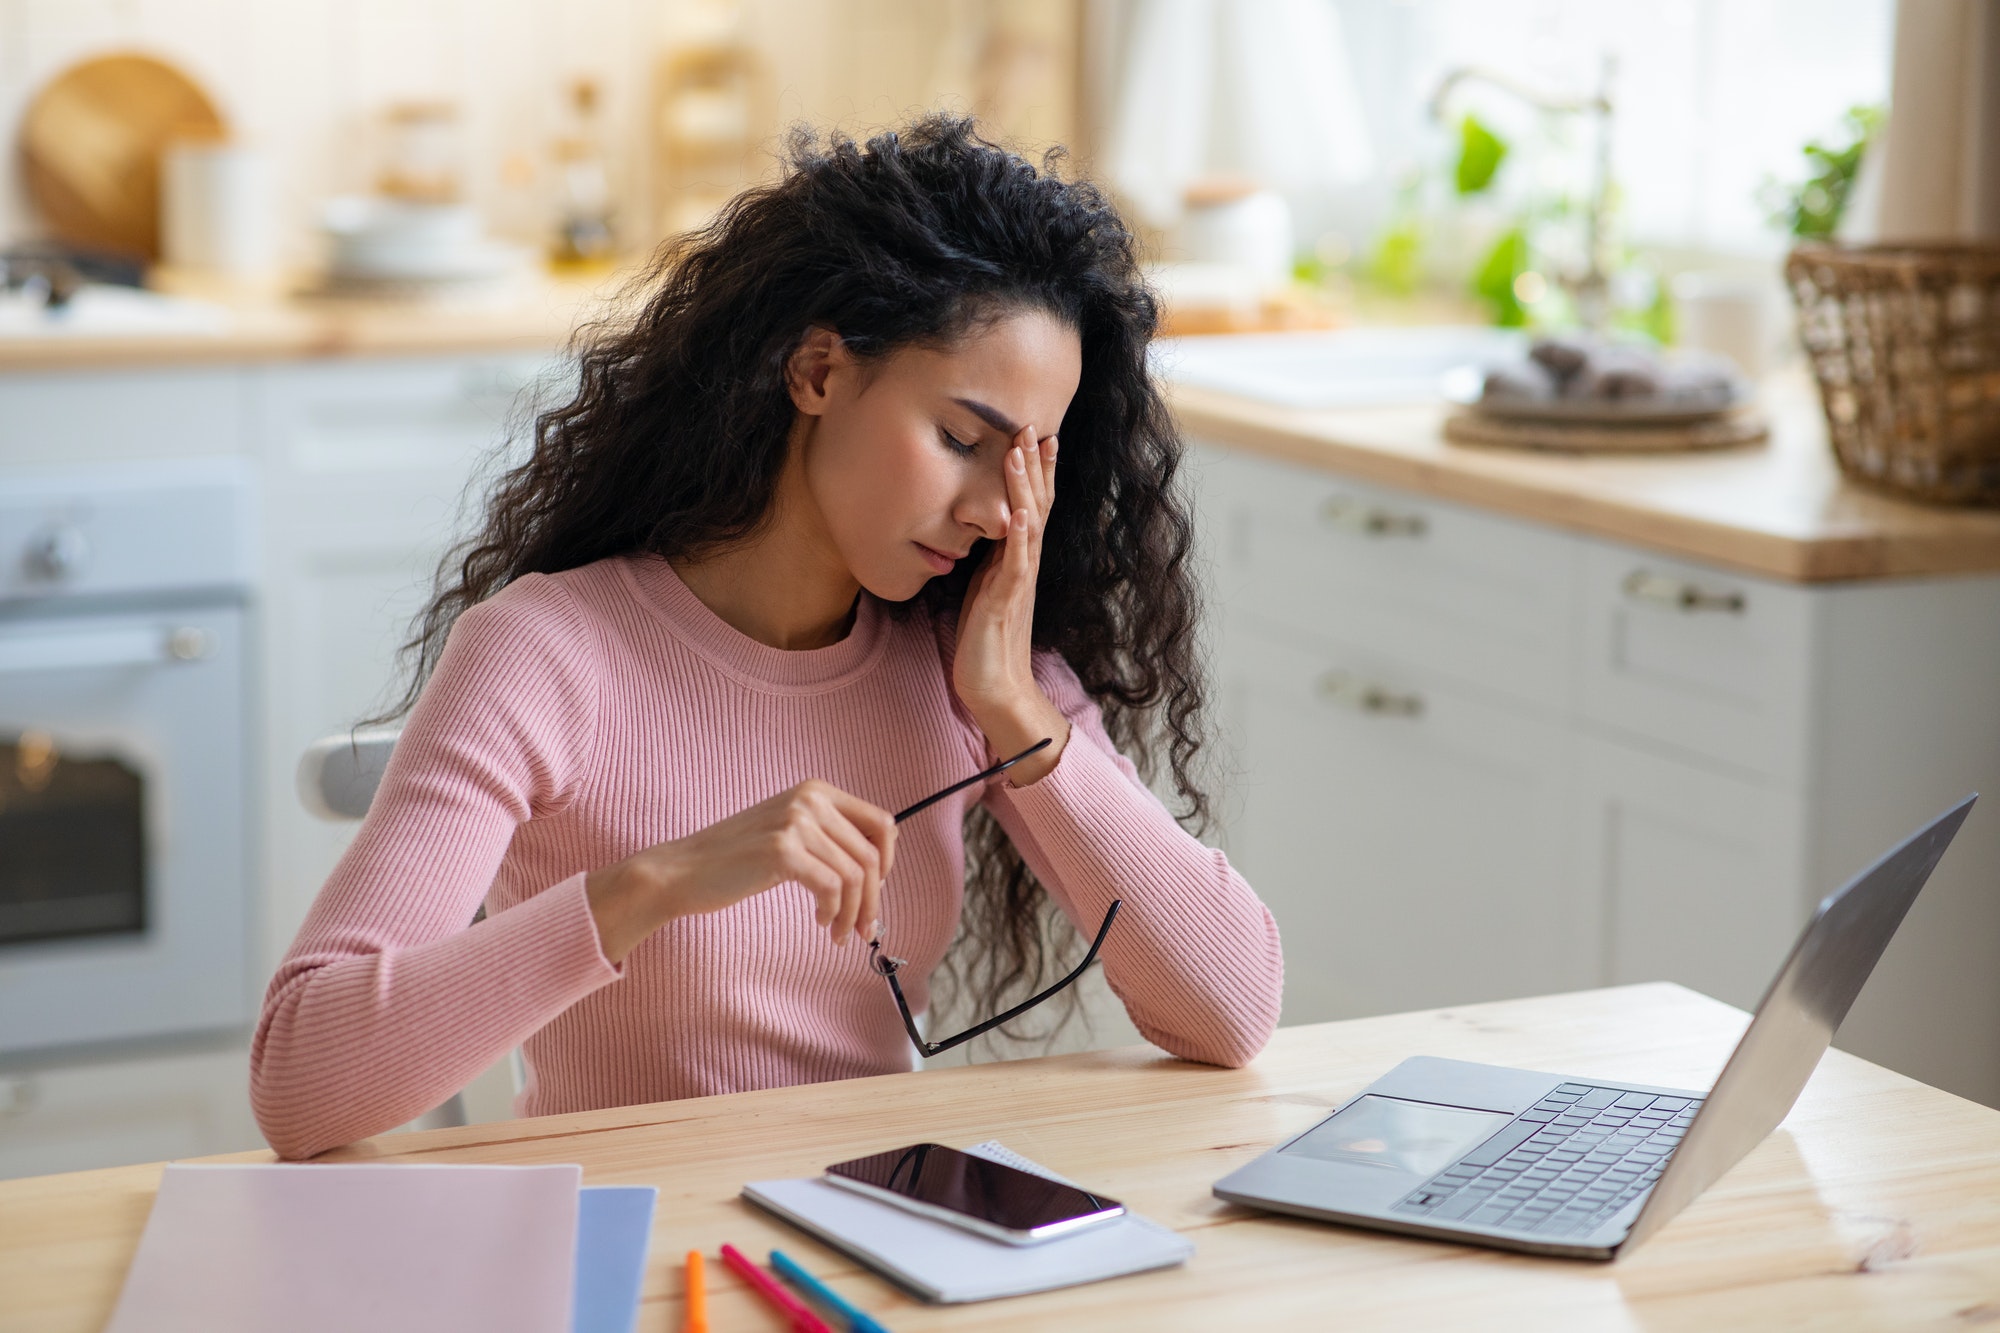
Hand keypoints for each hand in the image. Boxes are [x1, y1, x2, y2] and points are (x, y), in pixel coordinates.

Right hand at [583, 780, 895, 964]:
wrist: (683, 869)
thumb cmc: (736, 859)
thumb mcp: (789, 833)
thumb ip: (828, 838)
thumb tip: (878, 869)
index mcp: (816, 791)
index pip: (882, 823)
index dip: (888, 862)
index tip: (877, 890)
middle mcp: (810, 799)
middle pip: (871, 856)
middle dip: (872, 899)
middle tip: (863, 929)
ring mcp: (796, 822)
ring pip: (854, 876)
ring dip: (852, 913)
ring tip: (837, 933)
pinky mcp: (782, 850)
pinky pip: (831, 887)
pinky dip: (832, 912)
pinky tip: (820, 922)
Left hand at [953, 425, 1069, 783]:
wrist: (997, 691)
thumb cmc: (985, 647)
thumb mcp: (981, 594)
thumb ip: (986, 566)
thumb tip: (977, 540)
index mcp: (1015, 563)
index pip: (1028, 509)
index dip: (1032, 474)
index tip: (1034, 437)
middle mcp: (1023, 567)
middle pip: (1034, 506)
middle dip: (1034, 468)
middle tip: (1035, 427)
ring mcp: (1018, 583)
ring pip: (1027, 525)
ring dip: (1025, 487)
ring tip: (1024, 452)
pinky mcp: (1006, 602)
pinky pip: (1017, 564)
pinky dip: (1019, 537)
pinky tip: (1019, 514)